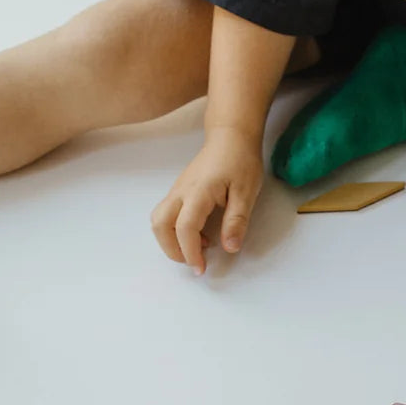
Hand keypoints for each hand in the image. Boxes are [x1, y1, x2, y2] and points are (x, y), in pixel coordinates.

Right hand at [150, 128, 263, 271]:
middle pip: (160, 225)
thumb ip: (237, 221)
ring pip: (158, 220)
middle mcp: (180, 191)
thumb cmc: (240, 161)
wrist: (230, 136)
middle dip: (172, 250)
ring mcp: (176, 190)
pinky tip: (199, 234)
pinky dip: (174, 230)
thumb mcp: (247, 192)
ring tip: (196, 249)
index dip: (190, 252)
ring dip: (169, 241)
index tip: (201, 268)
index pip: (185, 228)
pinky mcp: (178, 190)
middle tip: (194, 262)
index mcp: (198, 192)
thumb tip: (230, 248)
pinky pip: (166, 214)